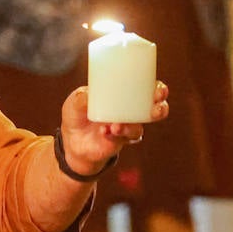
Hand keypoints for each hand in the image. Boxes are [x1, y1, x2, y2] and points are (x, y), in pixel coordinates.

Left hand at [56, 81, 170, 175]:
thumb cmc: (78, 114)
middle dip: (160, 109)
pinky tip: (104, 131)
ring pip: (138, 128)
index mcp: (125, 96)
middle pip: (156, 110)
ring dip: (130, 126)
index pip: (148, 89)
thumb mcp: (75, 102)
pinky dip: (114, 135)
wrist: (72, 141)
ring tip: (116, 126)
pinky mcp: (118, 142)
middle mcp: (131, 112)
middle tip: (154, 108)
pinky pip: (122, 139)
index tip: (159, 89)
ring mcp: (126, 128)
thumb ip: (81, 96)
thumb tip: (89, 94)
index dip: (159, 89)